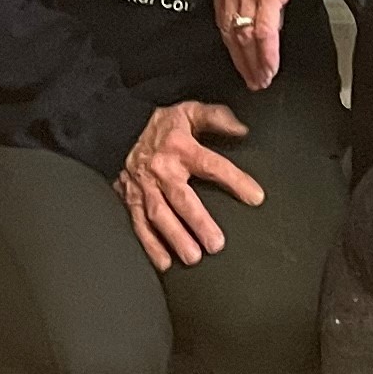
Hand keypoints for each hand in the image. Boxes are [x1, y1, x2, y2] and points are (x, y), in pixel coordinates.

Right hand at [118, 98, 264, 268]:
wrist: (116, 127)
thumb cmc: (160, 124)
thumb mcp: (189, 111)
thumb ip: (217, 118)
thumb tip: (242, 130)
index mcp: (181, 148)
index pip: (212, 165)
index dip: (235, 180)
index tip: (255, 197)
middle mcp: (162, 170)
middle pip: (182, 198)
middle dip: (198, 222)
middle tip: (216, 244)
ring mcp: (144, 187)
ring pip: (159, 216)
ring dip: (175, 238)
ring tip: (192, 257)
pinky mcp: (130, 199)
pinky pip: (139, 224)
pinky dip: (150, 245)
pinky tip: (164, 262)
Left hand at [211, 0, 333, 91]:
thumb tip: (261, 11)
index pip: (223, 20)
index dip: (232, 48)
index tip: (241, 63)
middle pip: (230, 32)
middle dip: (241, 62)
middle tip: (252, 80)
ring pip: (245, 35)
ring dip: (255, 63)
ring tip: (263, 79)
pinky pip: (263, 31)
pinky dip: (267, 53)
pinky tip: (270, 66)